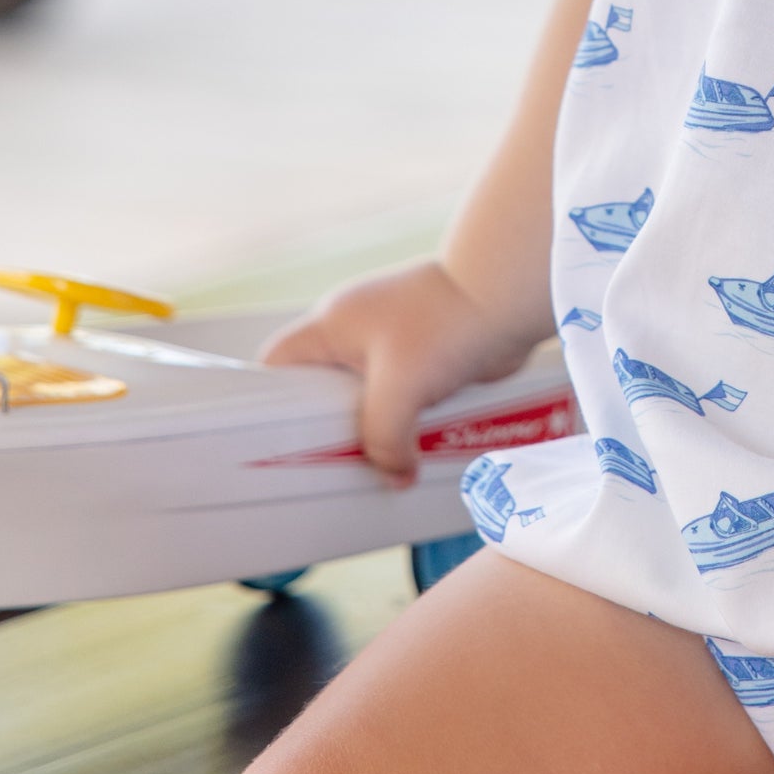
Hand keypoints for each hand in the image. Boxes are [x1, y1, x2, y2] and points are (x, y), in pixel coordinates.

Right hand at [260, 260, 532, 485]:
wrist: (505, 298)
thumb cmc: (445, 324)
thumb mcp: (399, 390)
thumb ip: (384, 440)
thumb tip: (396, 475)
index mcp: (331, 325)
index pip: (277, 364)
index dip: (268, 402)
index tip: (276, 444)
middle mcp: (354, 332)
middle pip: (323, 391)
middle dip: (332, 430)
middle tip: (336, 469)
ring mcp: (390, 344)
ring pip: (367, 400)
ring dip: (378, 431)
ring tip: (380, 469)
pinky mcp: (424, 357)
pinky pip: (403, 400)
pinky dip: (408, 424)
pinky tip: (416, 452)